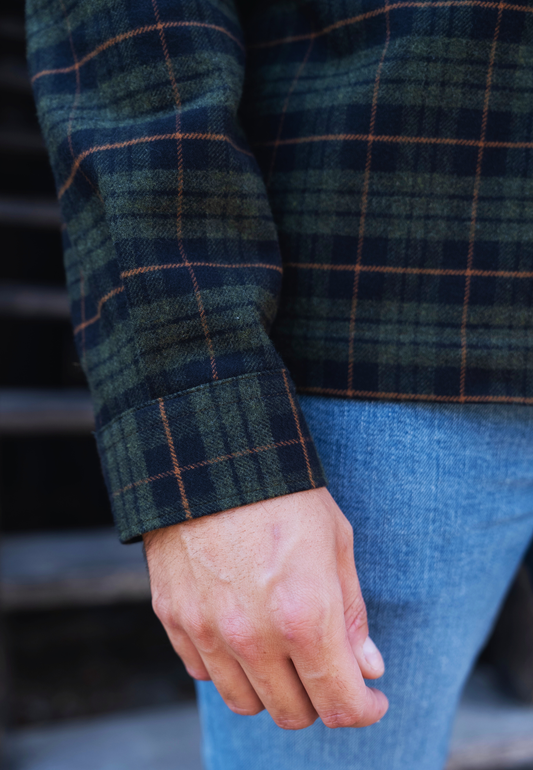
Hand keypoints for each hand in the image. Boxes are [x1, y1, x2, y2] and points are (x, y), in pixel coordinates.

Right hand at [143, 487, 387, 729]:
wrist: (211, 457)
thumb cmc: (283, 492)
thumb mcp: (335, 542)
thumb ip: (351, 614)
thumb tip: (367, 668)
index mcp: (305, 616)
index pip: (339, 703)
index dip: (363, 710)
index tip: (370, 699)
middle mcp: (253, 636)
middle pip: (292, 713)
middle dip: (320, 700)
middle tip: (328, 670)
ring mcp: (208, 630)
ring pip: (245, 702)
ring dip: (272, 689)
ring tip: (283, 653)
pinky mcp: (175, 618)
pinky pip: (204, 671)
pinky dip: (229, 666)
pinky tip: (242, 632)